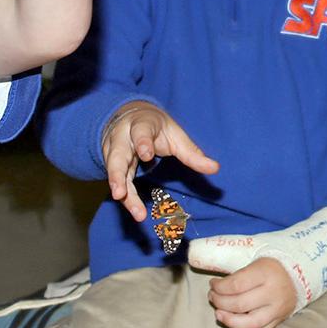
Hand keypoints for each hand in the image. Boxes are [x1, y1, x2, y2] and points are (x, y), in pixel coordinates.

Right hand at [100, 101, 217, 221]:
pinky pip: (118, 182)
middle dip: (116, 174)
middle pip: (117, 156)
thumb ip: (192, 153)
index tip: (146, 155)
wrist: (132, 117)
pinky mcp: (112, 166)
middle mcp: (122, 138)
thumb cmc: (157, 129)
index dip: (142, 143)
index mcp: (140, 125)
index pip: (140, 132)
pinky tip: (134, 210)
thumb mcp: (175, 135)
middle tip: (119, 193)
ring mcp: (113, 152)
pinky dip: (125, 197)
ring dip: (118, 189)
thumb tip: (215, 168)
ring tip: (123, 203)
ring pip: (114, 172)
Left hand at [199, 256, 297, 327]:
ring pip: (248, 323)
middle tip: (213, 297)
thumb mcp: (254, 262)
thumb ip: (236, 274)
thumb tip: (214, 285)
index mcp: (265, 273)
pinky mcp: (279, 320)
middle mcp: (273, 293)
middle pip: (239, 304)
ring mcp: (277, 309)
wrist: (297, 276)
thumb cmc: (270, 268)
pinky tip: (233, 322)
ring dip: (228, 320)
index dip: (219, 287)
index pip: (235, 285)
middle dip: (219, 302)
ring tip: (219, 313)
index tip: (213, 284)